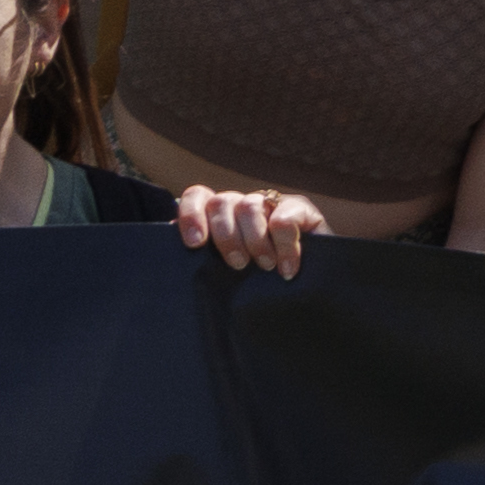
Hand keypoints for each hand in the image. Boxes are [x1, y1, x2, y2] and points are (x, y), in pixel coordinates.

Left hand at [172, 189, 316, 276]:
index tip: (196, 244)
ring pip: (249, 207)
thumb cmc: (260, 284)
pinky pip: (283, 218)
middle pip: (221, 202)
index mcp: (220, 216)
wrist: (313, 288)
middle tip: (238, 265)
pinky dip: (284, 246)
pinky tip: (287, 268)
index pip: (198, 197)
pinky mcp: (300, 208)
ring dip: (255, 242)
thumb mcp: (227, 273)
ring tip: (265, 267)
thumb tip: (171, 253)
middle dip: (226, 237)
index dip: (191, 215)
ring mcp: (271, 204)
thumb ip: (204, 260)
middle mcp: (242, 204)